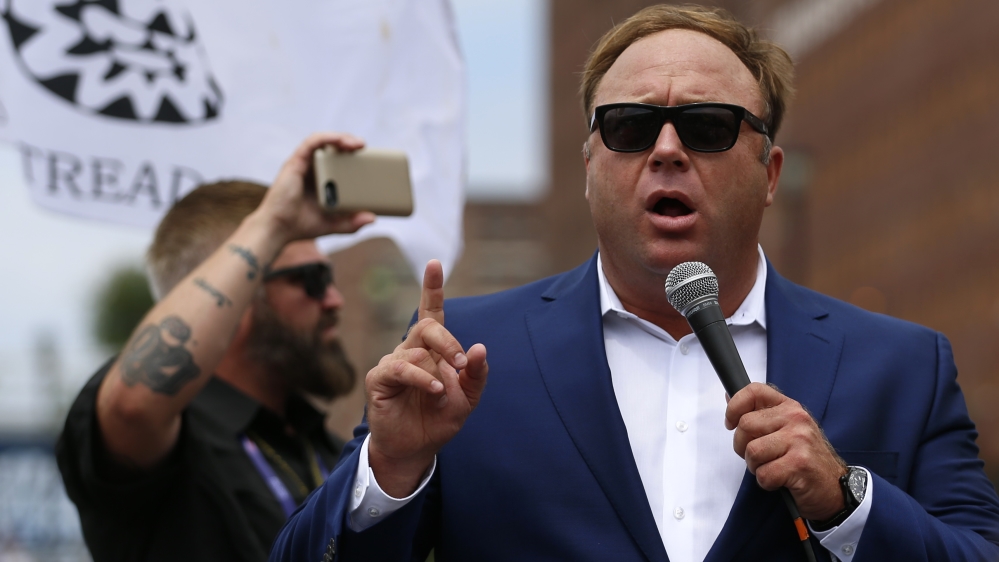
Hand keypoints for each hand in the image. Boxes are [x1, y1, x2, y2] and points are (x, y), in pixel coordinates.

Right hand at [255, 132, 375, 243]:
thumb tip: (373, 218)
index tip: (370, 158)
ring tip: (358, 144)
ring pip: (323, 141)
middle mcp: (311, 169)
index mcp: (320, 180)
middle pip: (332, 147)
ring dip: (341, 138)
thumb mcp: (334, 224)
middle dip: (350, 143)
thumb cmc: (301, 225)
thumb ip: (352, 222)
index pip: (338, 160)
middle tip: (365, 149)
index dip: (353, 155)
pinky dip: (326, 138)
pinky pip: (311, 142)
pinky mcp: (296, 162)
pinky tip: (340, 140)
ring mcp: (303, 164)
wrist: (278, 229)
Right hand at [365, 260, 488, 496]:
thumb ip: (476, 373)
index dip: (432, 287)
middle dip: (448, 341)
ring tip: (442, 394)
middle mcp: (410, 350)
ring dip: (437, 373)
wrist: (416, 449)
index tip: (434, 263)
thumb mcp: (468, 398)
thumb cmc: (439, 419)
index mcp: (432, 349)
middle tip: (460, 363)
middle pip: (427, 325)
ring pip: (417, 350)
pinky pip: (402, 368)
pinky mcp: (379, 378)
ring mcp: (393, 362)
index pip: (431, 312)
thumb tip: (479, 348)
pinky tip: (434, 392)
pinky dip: (423, 379)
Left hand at [726, 383, 847, 520]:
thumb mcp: (786, 429)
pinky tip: (781, 480)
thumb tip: (729, 395)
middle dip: (742, 446)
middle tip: (758, 457)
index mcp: (790, 407)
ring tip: (772, 468)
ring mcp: (799, 440)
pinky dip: (766, 482)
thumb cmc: (805, 459)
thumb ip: (760, 414)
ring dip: (755, 466)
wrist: (834, 488)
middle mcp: (796, 419)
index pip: (754, 391)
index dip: (735, 406)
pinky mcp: (799, 464)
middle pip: (745, 425)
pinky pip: (763, 474)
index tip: (731, 423)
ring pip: (752, 451)